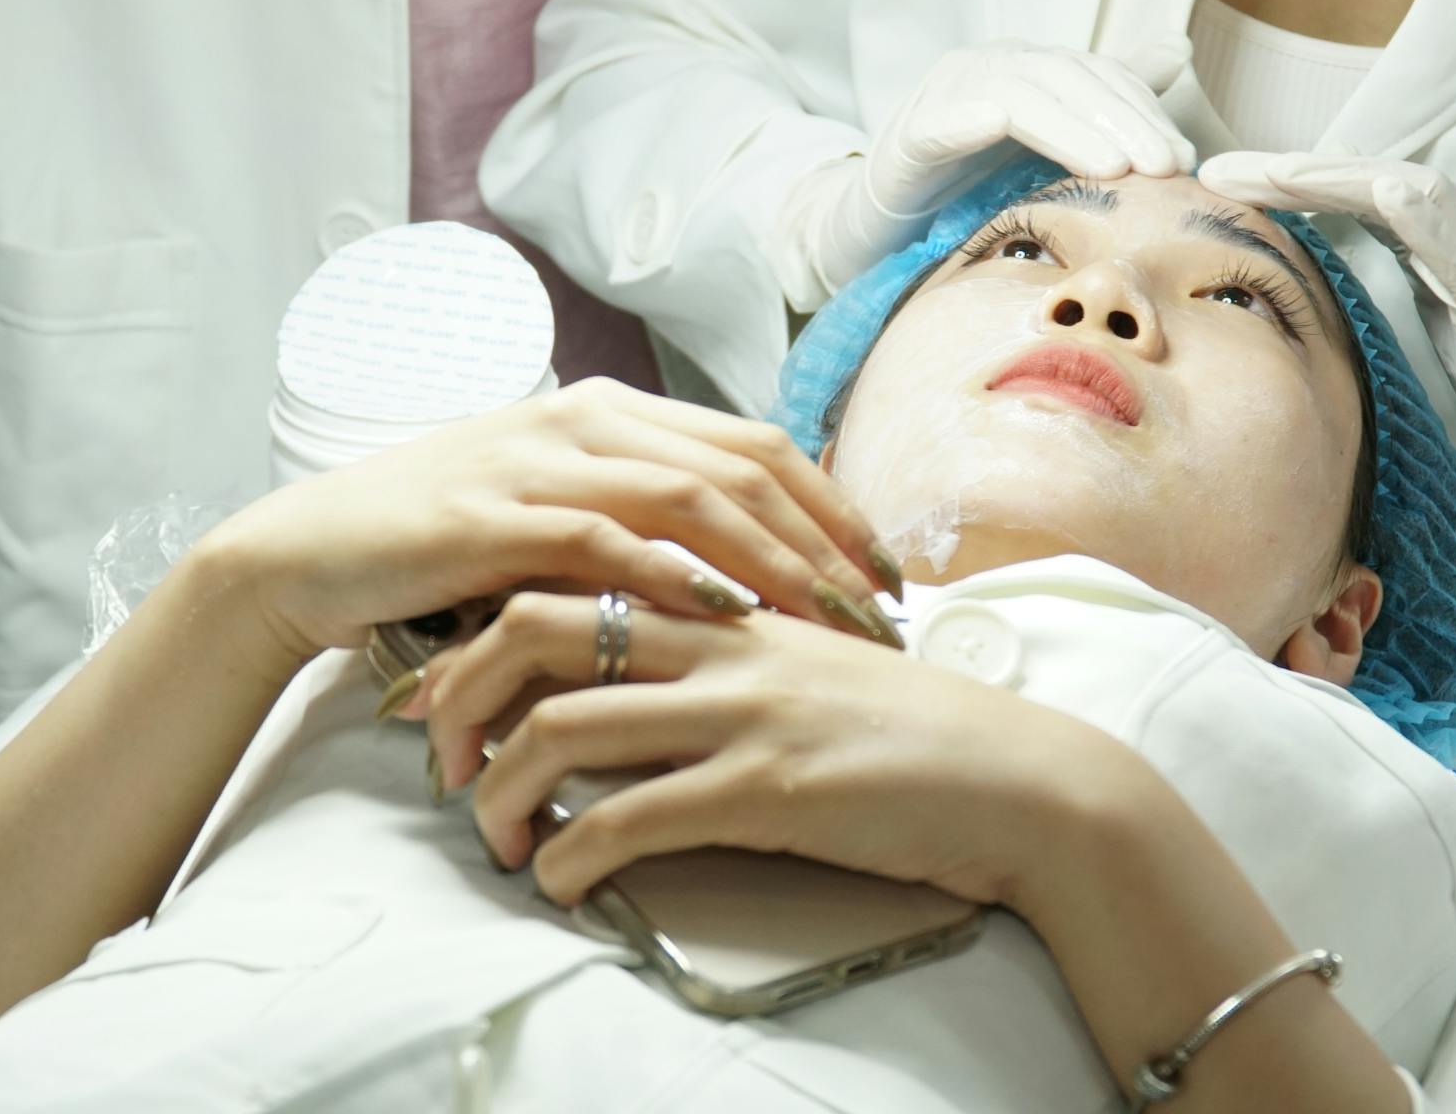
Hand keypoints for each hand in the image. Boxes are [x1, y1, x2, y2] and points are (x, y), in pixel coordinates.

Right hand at [194, 379, 900, 661]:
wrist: (311, 553)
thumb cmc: (439, 549)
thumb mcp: (552, 519)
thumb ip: (637, 525)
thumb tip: (747, 575)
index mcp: (610, 412)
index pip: (755, 446)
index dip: (834, 507)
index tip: (890, 574)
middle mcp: (585, 420)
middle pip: (743, 468)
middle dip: (828, 542)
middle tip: (886, 615)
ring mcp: (538, 460)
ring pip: (691, 496)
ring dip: (776, 564)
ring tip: (834, 621)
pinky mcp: (492, 513)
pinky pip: (606, 538)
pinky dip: (675, 575)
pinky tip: (731, 616)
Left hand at [404, 598, 1114, 908]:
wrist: (1018, 780)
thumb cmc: (914, 731)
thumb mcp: (809, 663)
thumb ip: (728, 649)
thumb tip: (645, 671)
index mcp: (728, 601)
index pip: (573, 574)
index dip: (485, 624)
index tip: (445, 681)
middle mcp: (722, 638)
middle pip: (538, 625)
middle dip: (462, 690)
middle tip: (438, 751)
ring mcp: (741, 710)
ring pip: (566, 723)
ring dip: (500, 789)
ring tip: (492, 835)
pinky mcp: (763, 787)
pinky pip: (627, 818)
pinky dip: (568, 855)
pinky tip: (558, 881)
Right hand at [777, 39, 1198, 298]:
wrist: (881, 232)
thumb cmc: (967, 191)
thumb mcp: (1046, 151)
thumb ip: (1108, 102)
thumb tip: (1180, 46)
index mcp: (1027, 70)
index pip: (1097, 78)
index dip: (1143, 112)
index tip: (1184, 159)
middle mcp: (988, 68)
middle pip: (1067, 79)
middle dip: (1122, 120)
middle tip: (1166, 165)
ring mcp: (945, 96)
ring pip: (1019, 95)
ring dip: (1070, 128)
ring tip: (1115, 167)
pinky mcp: (907, 135)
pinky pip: (944, 122)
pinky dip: (973, 121)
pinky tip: (1004, 130)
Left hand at [1194, 150, 1455, 544]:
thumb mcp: (1429, 331)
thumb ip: (1383, 291)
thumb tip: (1307, 276)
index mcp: (1446, 242)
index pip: (1356, 195)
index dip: (1290, 181)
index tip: (1223, 182)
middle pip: (1370, 181)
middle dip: (1292, 170)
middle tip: (1220, 169)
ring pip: (1408, 193)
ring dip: (1336, 178)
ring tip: (1273, 171)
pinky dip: (1422, 209)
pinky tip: (1382, 189)